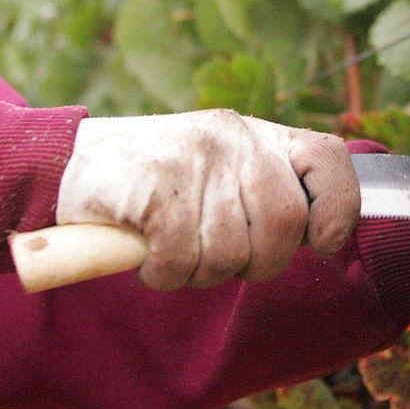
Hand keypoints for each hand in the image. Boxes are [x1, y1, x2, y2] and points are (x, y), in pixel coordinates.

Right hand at [56, 110, 359, 290]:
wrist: (71, 164)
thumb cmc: (157, 181)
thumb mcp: (222, 167)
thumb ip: (266, 190)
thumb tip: (318, 236)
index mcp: (259, 135)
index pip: (329, 160)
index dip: (338, 209)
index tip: (321, 242)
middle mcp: (234, 139)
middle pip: (284, 224)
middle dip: (256, 262)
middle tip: (216, 257)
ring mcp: (195, 160)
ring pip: (229, 254)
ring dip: (198, 271)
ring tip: (173, 249)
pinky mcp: (156, 188)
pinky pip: (180, 261)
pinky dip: (162, 273)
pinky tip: (146, 254)